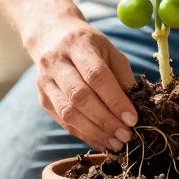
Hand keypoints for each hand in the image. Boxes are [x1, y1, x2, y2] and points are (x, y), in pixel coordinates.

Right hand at [29, 18, 137, 151]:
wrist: (51, 36)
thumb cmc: (88, 45)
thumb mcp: (109, 50)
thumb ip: (122, 76)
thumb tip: (136, 107)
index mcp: (77, 45)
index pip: (96, 75)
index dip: (115, 99)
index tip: (132, 118)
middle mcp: (56, 62)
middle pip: (80, 96)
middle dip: (105, 120)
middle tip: (126, 135)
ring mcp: (45, 82)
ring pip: (68, 113)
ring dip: (95, 132)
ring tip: (116, 143)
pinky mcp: (42, 99)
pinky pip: (63, 122)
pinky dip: (85, 135)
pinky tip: (101, 141)